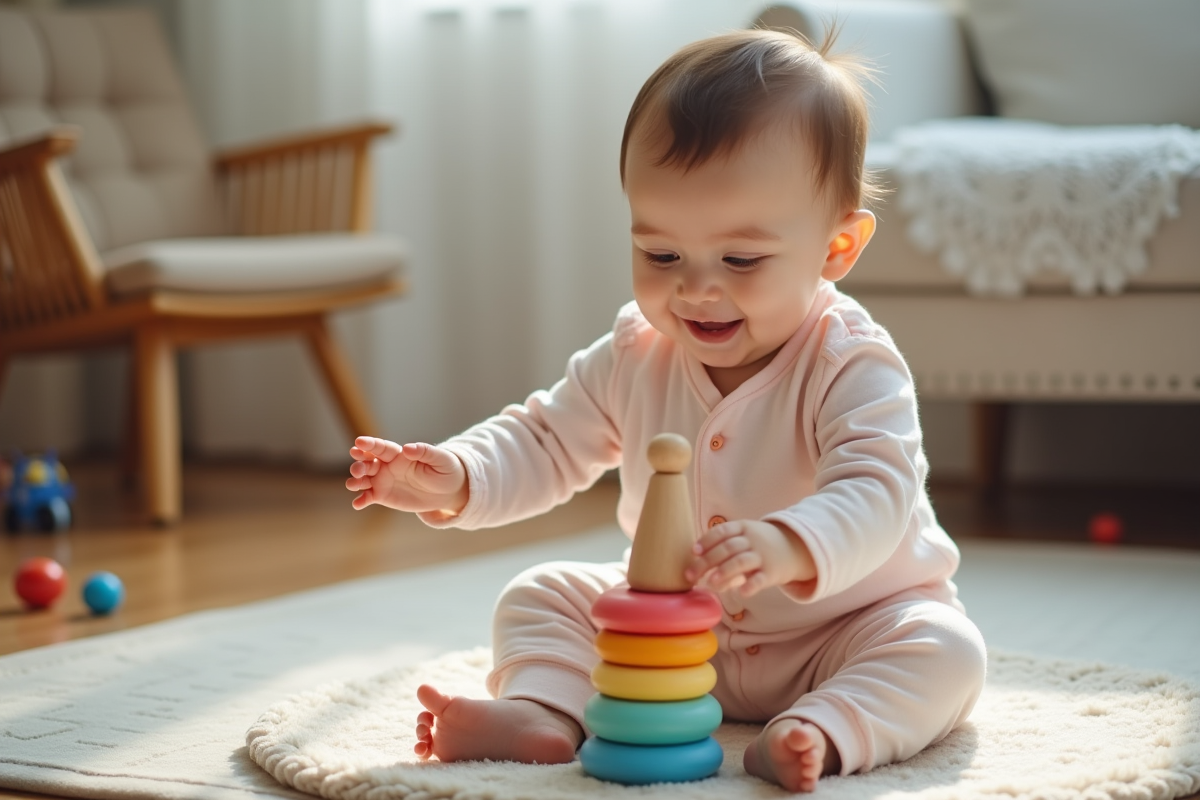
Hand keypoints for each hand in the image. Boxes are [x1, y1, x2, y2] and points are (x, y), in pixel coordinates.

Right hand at [346, 436, 468, 516]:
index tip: (358, 442)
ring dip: (356, 481)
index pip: (381, 447)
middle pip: (368, 462)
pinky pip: (368, 497)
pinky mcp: (383, 496)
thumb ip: (425, 452)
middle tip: (358, 469)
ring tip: (353, 485)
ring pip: (364, 479)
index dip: (370, 444)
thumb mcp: (440, 460)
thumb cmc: (445, 470)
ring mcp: (383, 481)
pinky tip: (357, 504)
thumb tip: (407, 448)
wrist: (448, 491)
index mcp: (399, 454)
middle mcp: (387, 466)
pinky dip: (361, 500)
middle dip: (360, 464)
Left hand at [685, 519, 814, 596]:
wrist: (794, 547)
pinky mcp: (772, 573)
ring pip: (741, 561)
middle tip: (690, 575)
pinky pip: (761, 579)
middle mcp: (752, 540)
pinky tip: (741, 592)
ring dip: (725, 571)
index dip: (707, 541)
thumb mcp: (744, 536)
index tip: (693, 551)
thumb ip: (722, 547)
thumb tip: (696, 565)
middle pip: (727, 548)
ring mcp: (763, 555)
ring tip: (711, 582)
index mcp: (743, 527)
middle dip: (707, 561)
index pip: (722, 531)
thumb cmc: (758, 545)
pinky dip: (751, 585)